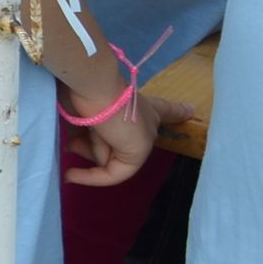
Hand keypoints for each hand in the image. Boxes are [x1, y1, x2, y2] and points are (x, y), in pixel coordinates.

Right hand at [62, 84, 188, 186]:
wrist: (93, 86)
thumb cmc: (86, 90)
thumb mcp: (85, 112)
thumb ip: (89, 133)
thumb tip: (87, 153)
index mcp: (137, 103)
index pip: (164, 108)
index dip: (177, 110)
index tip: (191, 110)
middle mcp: (148, 118)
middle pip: (121, 142)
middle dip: (93, 145)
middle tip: (70, 145)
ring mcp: (144, 137)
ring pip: (110, 154)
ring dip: (87, 151)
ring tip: (72, 139)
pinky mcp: (138, 153)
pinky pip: (113, 174)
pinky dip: (91, 177)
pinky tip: (71, 175)